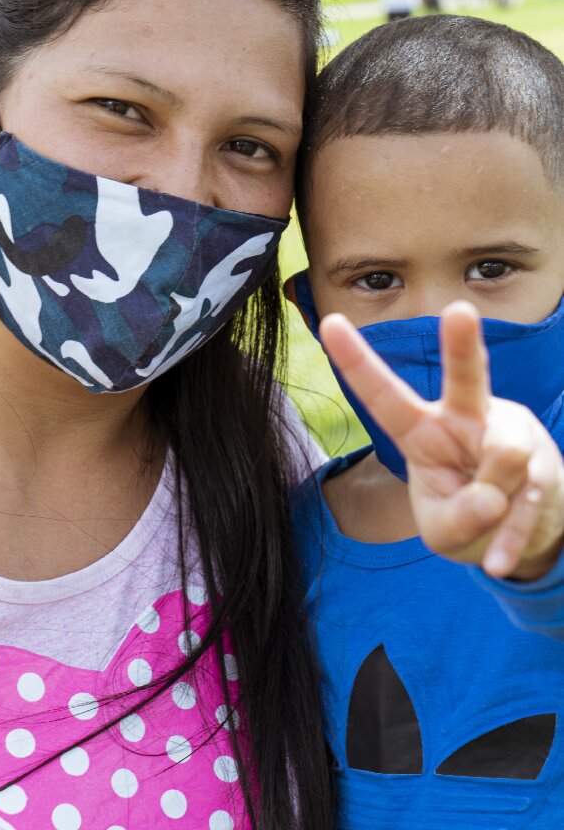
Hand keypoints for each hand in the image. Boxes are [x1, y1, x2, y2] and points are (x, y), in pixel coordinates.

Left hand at [320, 301, 563, 579]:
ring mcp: (511, 437)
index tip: (329, 323)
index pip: (385, 395)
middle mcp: (469, 419)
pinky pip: (528, 498)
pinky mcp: (544, 466)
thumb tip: (492, 499)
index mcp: (425, 428)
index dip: (356, 362)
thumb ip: (458, 518)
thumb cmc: (469, 516)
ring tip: (486, 518)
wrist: (523, 533)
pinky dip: (509, 537)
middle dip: (462, 345)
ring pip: (505, 457)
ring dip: (493, 502)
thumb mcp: (445, 529)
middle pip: (467, 378)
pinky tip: (493, 560)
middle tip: (460, 312)